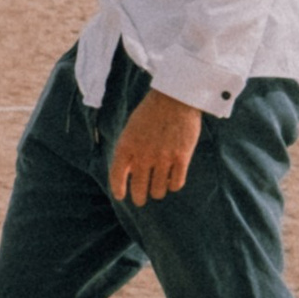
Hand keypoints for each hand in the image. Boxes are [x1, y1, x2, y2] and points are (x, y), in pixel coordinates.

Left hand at [108, 89, 202, 204]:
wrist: (175, 97)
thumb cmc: (151, 112)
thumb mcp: (131, 129)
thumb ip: (129, 150)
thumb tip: (130, 173)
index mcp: (126, 146)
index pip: (117, 176)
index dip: (118, 189)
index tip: (120, 196)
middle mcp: (143, 155)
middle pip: (139, 189)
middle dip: (139, 198)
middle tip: (141, 200)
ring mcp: (163, 157)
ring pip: (158, 190)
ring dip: (157, 192)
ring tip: (158, 190)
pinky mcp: (181, 157)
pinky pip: (176, 183)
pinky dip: (173, 186)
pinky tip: (172, 182)